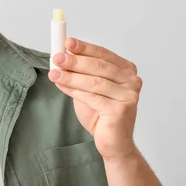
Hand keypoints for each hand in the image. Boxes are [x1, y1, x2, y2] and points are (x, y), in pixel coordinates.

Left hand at [48, 38, 142, 161]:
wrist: (113, 142)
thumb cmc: (101, 113)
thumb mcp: (89, 86)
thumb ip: (80, 72)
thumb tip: (61, 56)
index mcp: (126, 70)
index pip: (103, 53)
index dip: (84, 47)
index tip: (67, 42)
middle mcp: (131, 80)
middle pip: (98, 66)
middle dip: (75, 61)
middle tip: (57, 58)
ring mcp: (128, 95)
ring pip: (94, 81)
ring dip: (71, 76)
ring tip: (54, 73)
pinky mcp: (121, 110)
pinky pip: (92, 97)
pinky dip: (74, 90)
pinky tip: (61, 85)